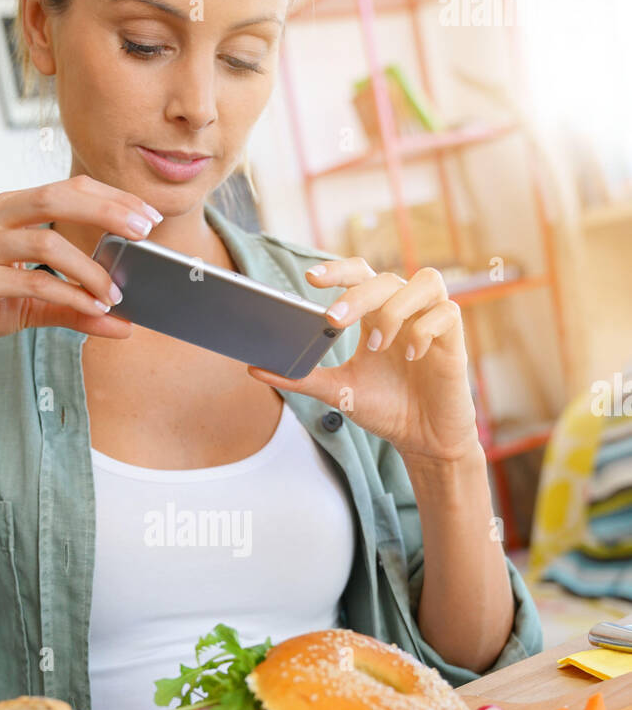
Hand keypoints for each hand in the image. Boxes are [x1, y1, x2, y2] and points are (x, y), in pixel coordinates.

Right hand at [0, 175, 161, 373]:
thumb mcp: (32, 304)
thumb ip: (75, 307)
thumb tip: (124, 323)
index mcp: (6, 210)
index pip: (66, 189)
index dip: (110, 197)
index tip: (148, 216)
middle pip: (57, 197)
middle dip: (107, 211)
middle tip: (144, 233)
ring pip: (46, 241)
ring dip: (89, 268)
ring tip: (116, 294)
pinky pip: (29, 279)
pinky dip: (66, 292)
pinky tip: (91, 307)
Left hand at [248, 258, 478, 464]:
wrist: (422, 439)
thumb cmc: (385, 408)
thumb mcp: (338, 391)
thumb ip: (301, 378)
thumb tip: (254, 369)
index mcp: (375, 315)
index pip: (359, 273)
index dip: (338, 269)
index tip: (310, 280)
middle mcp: (403, 311)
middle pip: (384, 278)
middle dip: (357, 295)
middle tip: (333, 321)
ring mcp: (430, 322)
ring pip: (424, 281)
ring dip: (395, 309)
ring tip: (378, 345)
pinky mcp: (454, 340)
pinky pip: (446, 313)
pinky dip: (426, 331)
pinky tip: (412, 357)